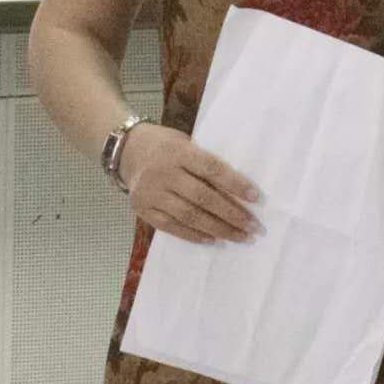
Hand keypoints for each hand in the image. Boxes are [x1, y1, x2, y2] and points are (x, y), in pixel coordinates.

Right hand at [119, 122, 264, 244]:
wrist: (126, 150)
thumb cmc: (166, 145)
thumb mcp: (185, 143)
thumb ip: (204, 162)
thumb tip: (237, 188)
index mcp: (179, 151)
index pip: (212, 169)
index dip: (235, 184)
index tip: (256, 198)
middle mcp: (164, 172)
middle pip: (203, 197)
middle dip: (232, 214)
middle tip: (254, 227)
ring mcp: (151, 193)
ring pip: (190, 216)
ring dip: (219, 229)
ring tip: (240, 237)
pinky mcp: (143, 210)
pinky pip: (172, 227)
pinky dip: (194, 235)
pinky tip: (214, 239)